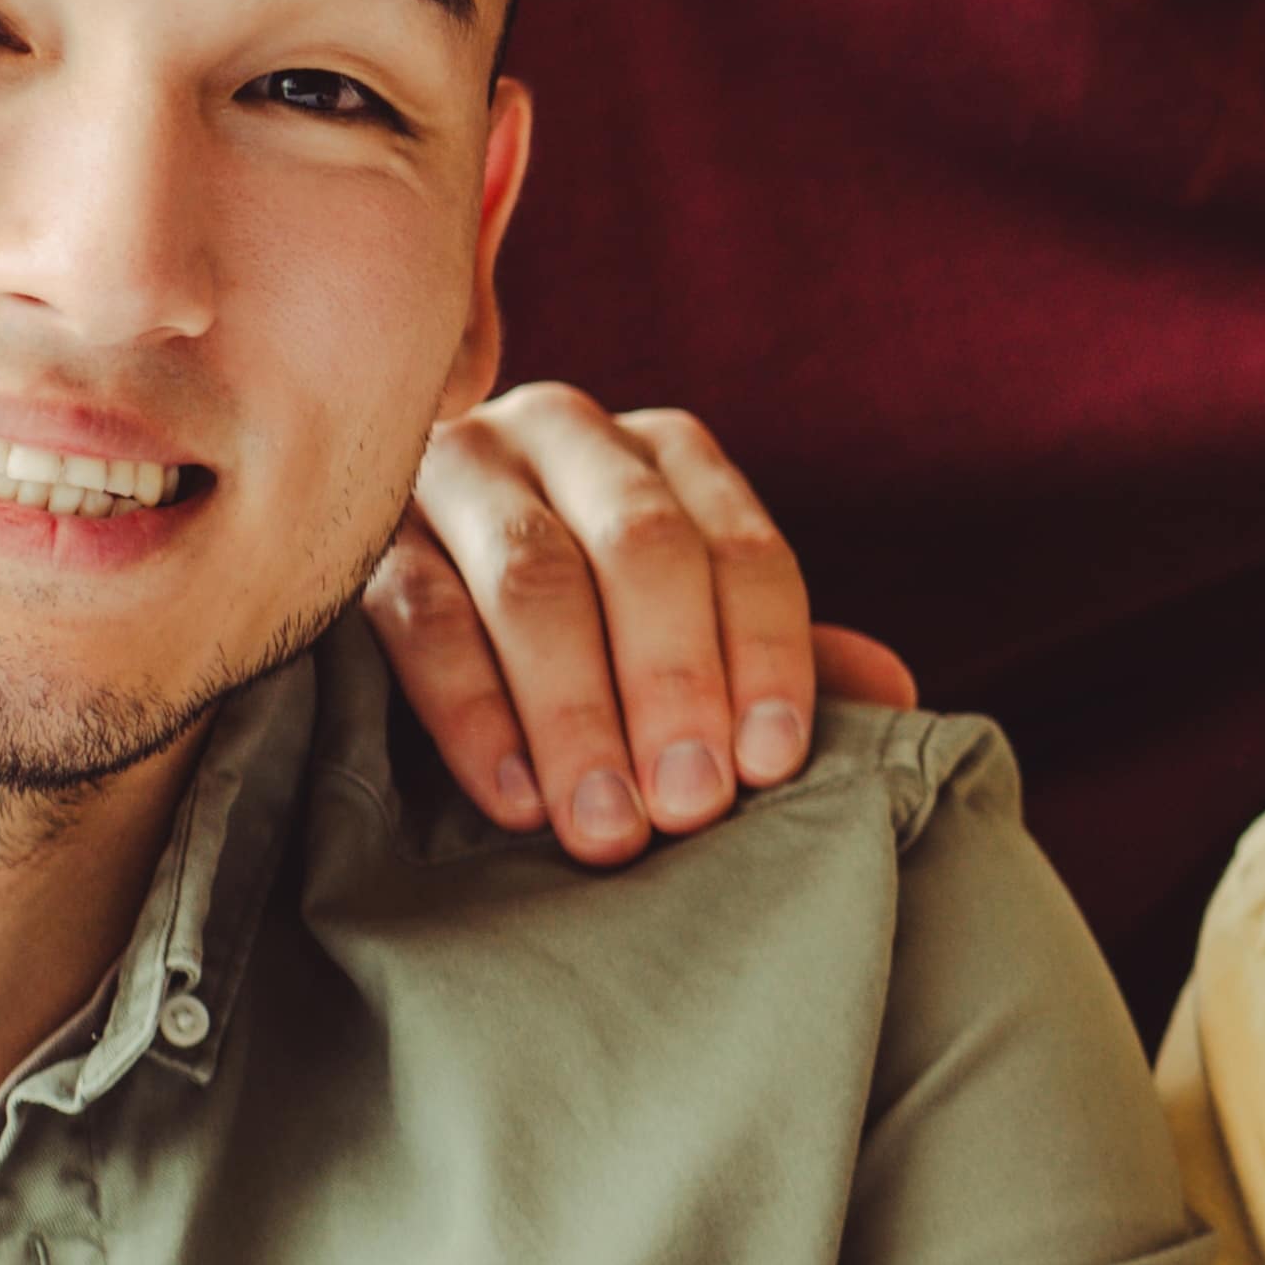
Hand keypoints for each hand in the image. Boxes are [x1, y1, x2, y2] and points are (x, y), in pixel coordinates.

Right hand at [367, 384, 912, 862]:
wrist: (426, 600)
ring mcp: (458, 471)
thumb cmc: (593, 634)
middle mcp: (567, 435)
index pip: (741, 546)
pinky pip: (420, 615)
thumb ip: (780, 659)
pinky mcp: (368, 536)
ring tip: (608, 829)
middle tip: (689, 808)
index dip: (765, 657)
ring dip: (577, 711)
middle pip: (642, 548)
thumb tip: (896, 692)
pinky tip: (515, 798)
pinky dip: (472, 712)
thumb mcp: (691, 634)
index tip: (771, 766)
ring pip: (532, 578)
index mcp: (667, 455)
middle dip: (674, 683)